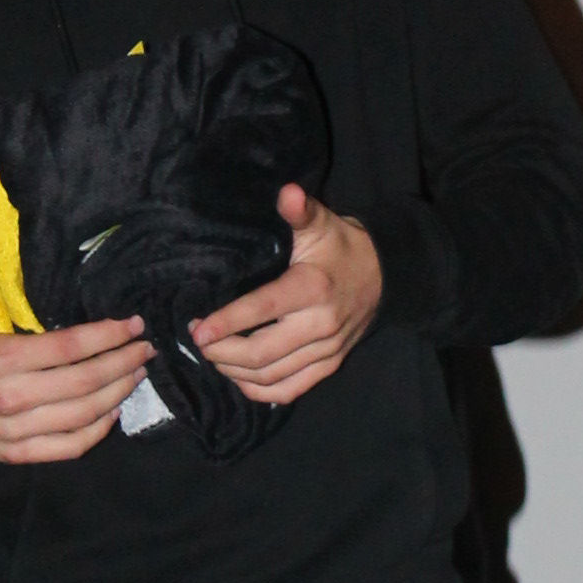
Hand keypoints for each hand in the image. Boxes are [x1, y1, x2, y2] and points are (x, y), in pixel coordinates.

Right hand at [0, 293, 152, 463]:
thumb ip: (11, 294)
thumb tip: (50, 267)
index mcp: (0, 357)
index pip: (70, 347)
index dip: (108, 335)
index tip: (133, 324)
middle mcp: (11, 397)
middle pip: (85, 382)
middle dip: (123, 363)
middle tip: (145, 349)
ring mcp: (15, 430)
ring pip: (83, 416)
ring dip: (117, 394)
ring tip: (135, 375)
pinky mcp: (16, 453)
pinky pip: (68, 447)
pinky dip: (97, 431)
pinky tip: (111, 412)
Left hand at [191, 187, 381, 408]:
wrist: (384, 275)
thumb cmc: (340, 247)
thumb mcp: (321, 223)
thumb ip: (300, 211)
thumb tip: (287, 192)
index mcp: (312, 287)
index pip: (263, 309)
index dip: (227, 322)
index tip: (198, 330)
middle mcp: (320, 324)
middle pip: (261, 353)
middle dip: (222, 352)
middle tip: (200, 340)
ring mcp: (326, 350)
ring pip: (271, 376)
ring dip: (234, 372)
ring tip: (214, 356)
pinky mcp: (329, 365)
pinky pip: (289, 390)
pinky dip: (259, 390)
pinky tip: (239, 377)